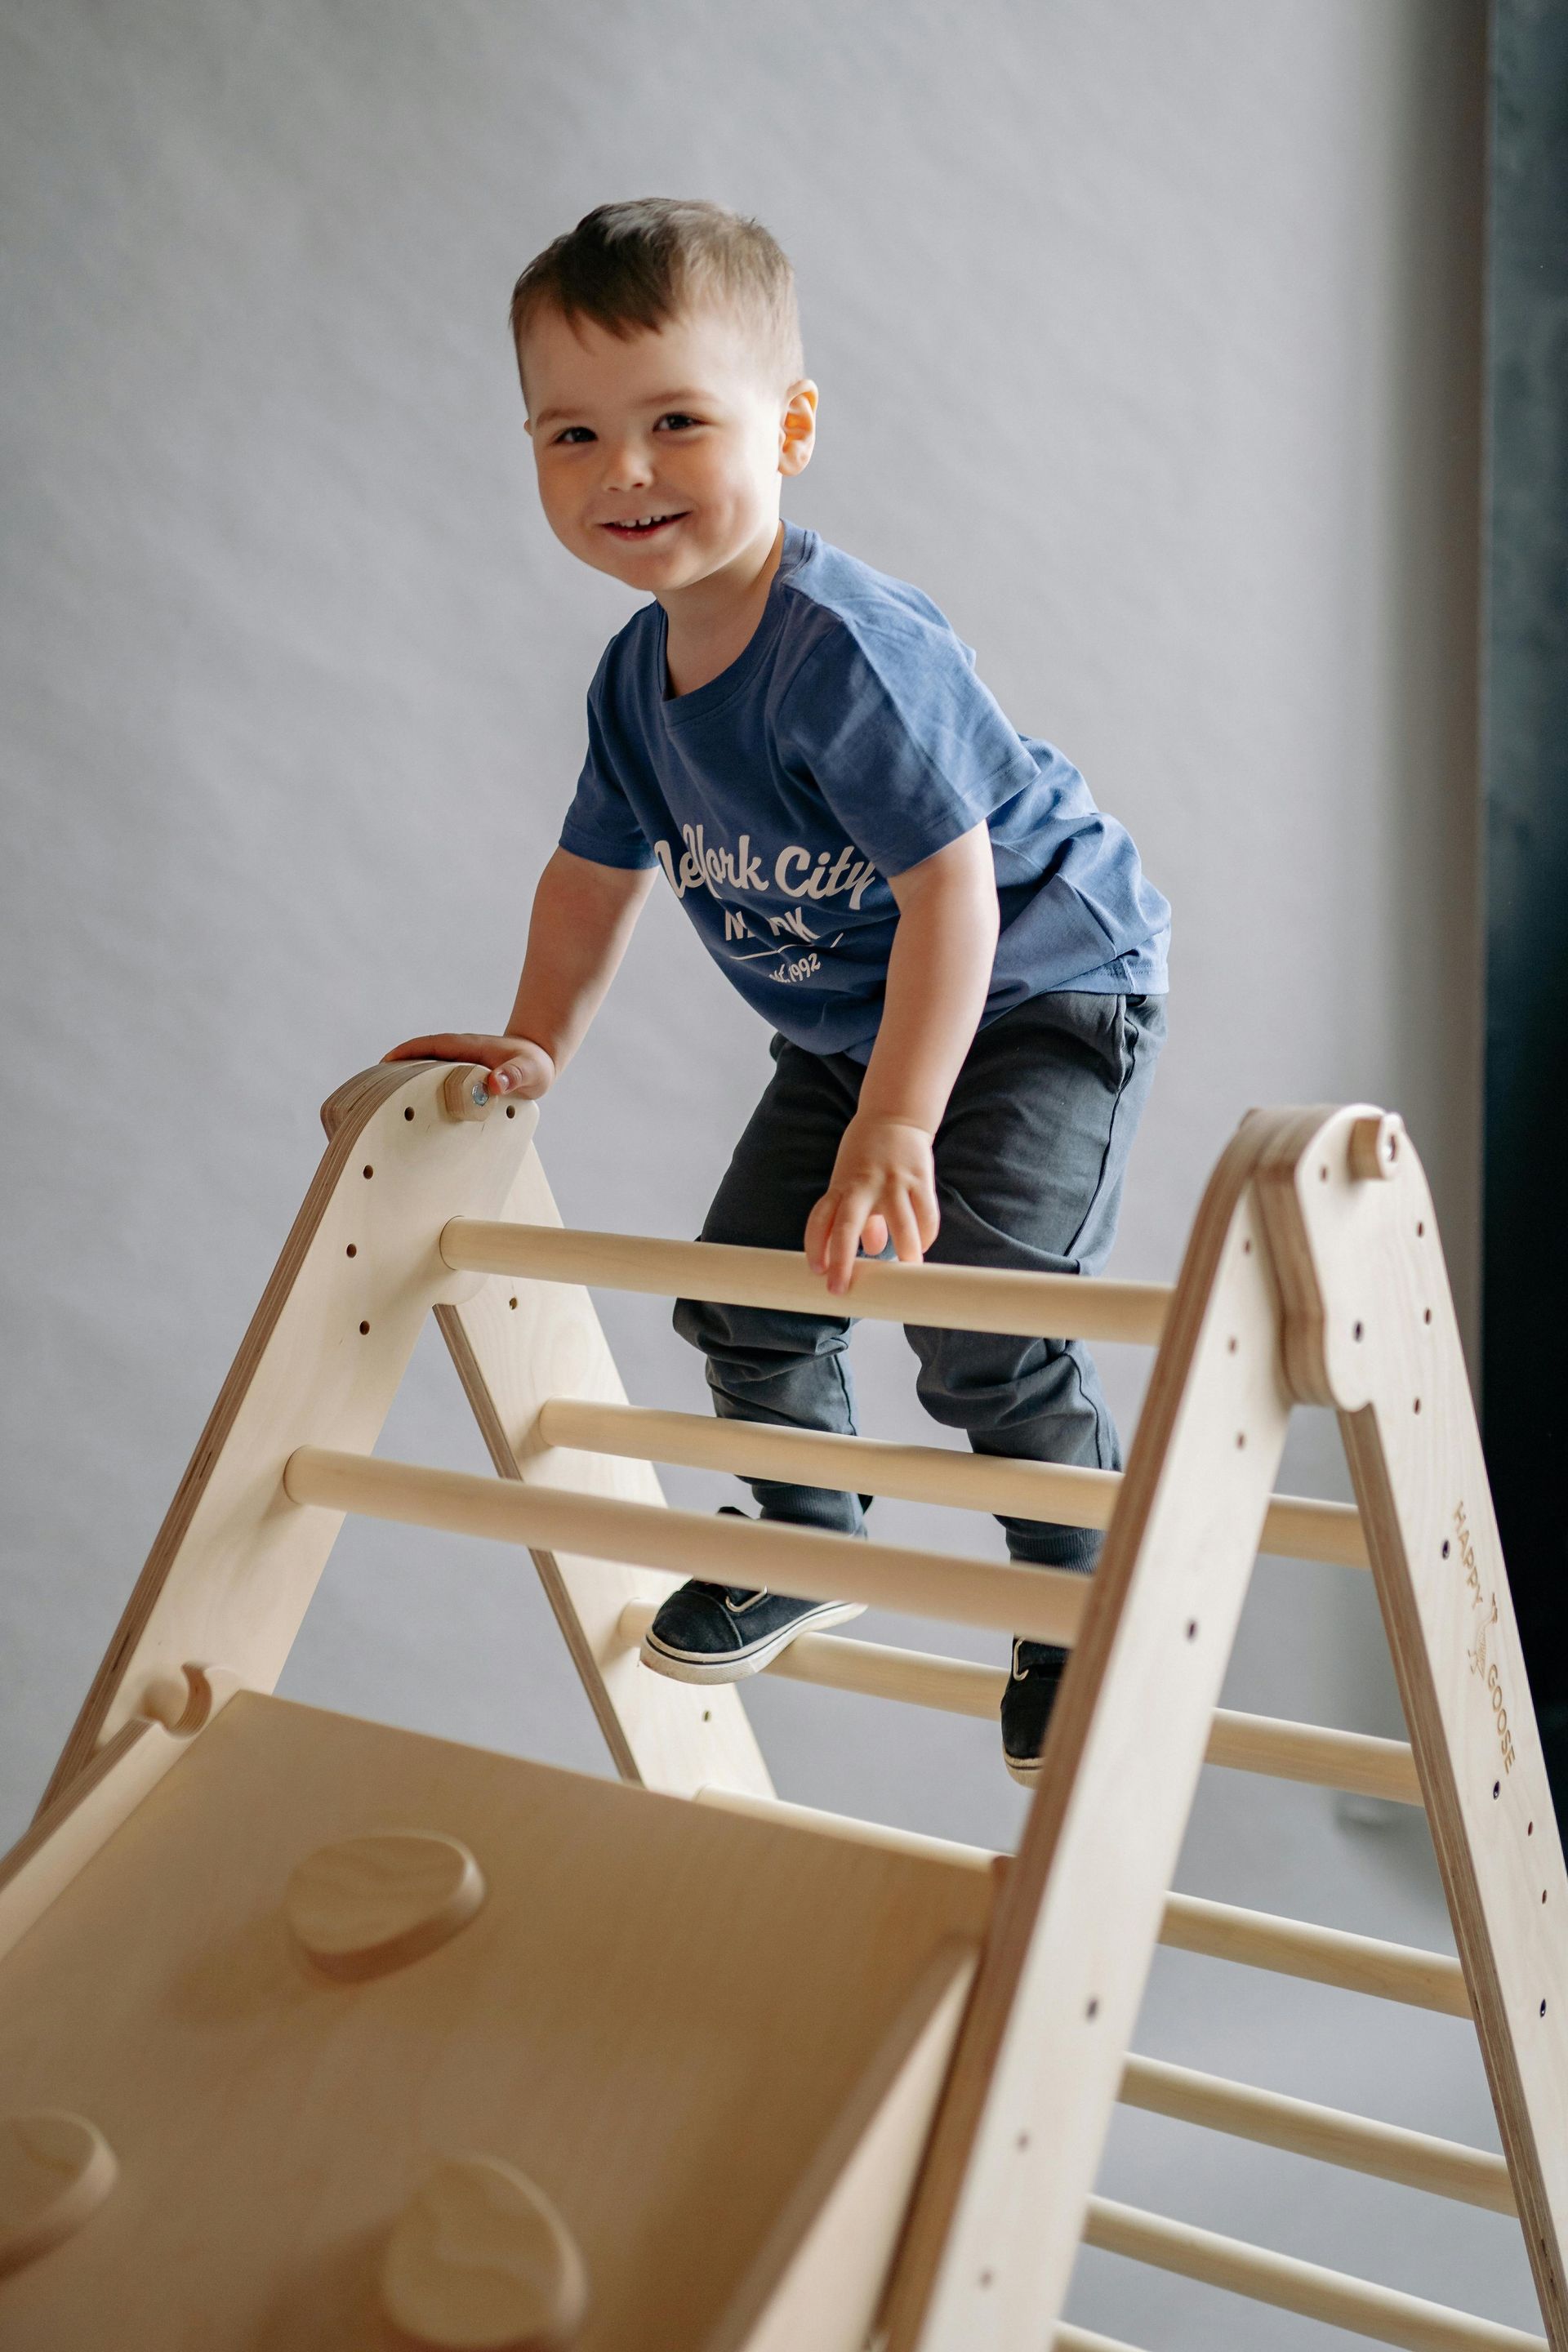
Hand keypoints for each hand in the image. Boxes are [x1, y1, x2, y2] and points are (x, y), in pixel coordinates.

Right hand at [381, 1032, 556, 1099]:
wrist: (539, 1061)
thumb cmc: (534, 1066)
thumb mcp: (530, 1072)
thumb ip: (514, 1076)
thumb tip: (494, 1083)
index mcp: (469, 1048)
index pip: (432, 1046)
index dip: (408, 1052)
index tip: (386, 1063)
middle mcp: (458, 1052)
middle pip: (420, 1056)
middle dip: (396, 1067)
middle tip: (373, 1087)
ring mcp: (457, 1063)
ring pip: (424, 1067)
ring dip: (405, 1078)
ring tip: (383, 1099)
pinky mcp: (459, 1075)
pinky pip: (434, 1077)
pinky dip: (419, 1087)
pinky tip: (410, 1106)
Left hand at [804, 1113, 939, 1295]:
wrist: (894, 1116)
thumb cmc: (867, 1155)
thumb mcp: (852, 1182)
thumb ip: (861, 1218)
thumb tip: (874, 1250)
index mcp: (841, 1186)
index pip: (820, 1219)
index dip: (815, 1246)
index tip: (817, 1271)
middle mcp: (863, 1185)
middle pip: (847, 1226)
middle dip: (842, 1261)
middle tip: (840, 1287)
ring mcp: (893, 1182)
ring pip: (901, 1225)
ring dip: (905, 1252)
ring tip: (908, 1270)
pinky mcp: (920, 1179)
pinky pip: (926, 1215)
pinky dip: (926, 1235)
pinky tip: (922, 1245)